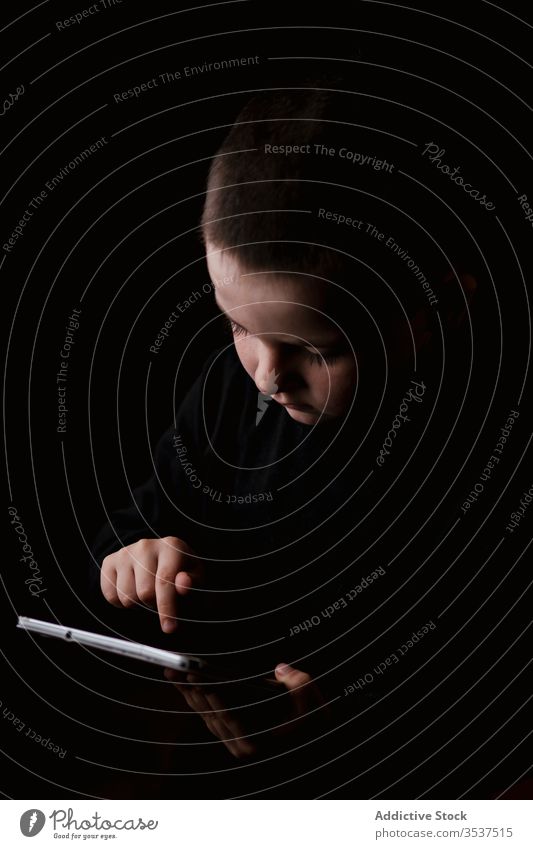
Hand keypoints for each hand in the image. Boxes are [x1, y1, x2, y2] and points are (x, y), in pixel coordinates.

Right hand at [100, 536, 204, 632]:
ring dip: (138, 605)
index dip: (166, 608)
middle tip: (159, 601)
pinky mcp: (109, 561)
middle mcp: (146, 546)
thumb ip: (192, 583)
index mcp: (171, 546)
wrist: (160, 558)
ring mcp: (125, 552)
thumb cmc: (180, 571)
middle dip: (153, 606)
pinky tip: (133, 591)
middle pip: (144, 593)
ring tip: (147, 594)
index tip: (169, 628)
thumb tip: (183, 584)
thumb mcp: (195, 577)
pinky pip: (110, 595)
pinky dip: (121, 603)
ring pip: (126, 597)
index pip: (164, 581)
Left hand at [166, 662, 330, 758]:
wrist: (315, 751)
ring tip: (174, 675)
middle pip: (210, 714)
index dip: (207, 693)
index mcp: (257, 741)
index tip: (192, 676)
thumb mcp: (312, 699)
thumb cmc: (313, 725)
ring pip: (206, 717)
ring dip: (189, 696)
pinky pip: (211, 720)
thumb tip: (280, 669)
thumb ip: (298, 681)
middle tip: (172, 669)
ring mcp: (237, 747)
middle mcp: (243, 748)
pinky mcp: (235, 741)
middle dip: (190, 690)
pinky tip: (189, 688)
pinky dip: (199, 703)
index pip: (226, 713)